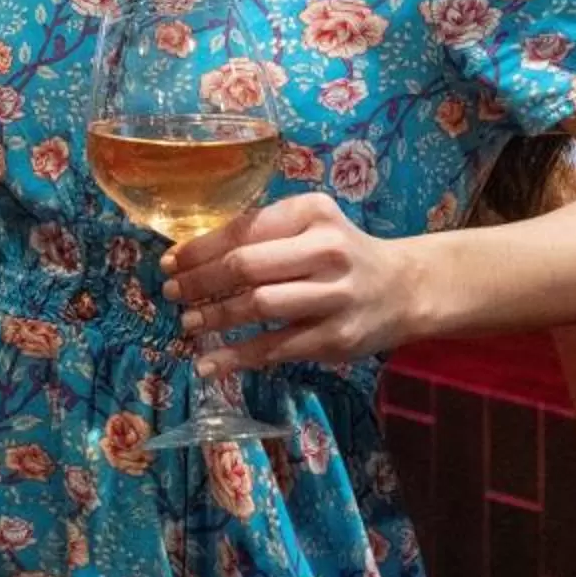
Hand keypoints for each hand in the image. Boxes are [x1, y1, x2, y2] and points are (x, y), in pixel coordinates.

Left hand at [164, 192, 433, 373]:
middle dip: (200, 282)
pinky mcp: (336, 338)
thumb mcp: (311, 227)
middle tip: (170, 293)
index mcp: (312, 213)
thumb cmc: (342, 254)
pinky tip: (209, 364)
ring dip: (214, 318)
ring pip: (259, 306)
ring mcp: (334, 296)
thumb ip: (263, 235)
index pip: (244, 229)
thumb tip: (192, 256)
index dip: (200, 248)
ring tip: (187, 323)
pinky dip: (237, 358)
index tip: (170, 262)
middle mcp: (326, 250)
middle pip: (247, 266)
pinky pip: (276, 348)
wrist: (405, 288)